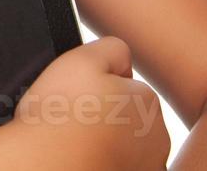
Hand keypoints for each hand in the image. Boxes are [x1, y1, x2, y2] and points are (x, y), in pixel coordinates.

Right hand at [13, 37, 169, 170]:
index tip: (78, 98)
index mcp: (146, 100)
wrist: (49, 166)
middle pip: (128, 117)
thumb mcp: (81, 60)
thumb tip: (122, 56)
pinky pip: (118, 164)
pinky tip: (84, 159)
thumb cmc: (60, 118)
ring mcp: (147, 165)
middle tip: (74, 120)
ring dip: (106, 142)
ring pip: (125, 145)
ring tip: (76, 143)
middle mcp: (157, 136)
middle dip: (106, 116)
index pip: (125, 86)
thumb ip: (111, 48)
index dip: (97, 88)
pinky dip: (105, 162)